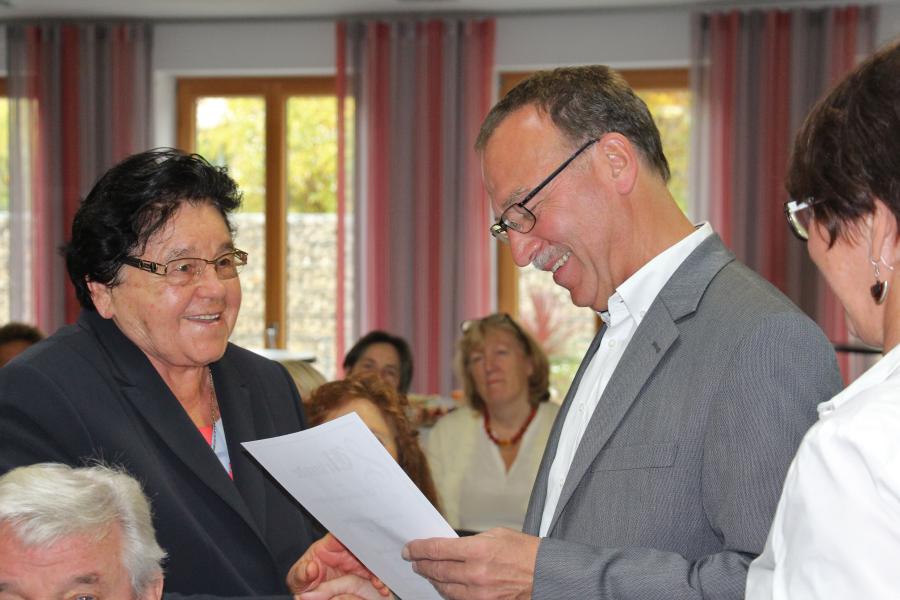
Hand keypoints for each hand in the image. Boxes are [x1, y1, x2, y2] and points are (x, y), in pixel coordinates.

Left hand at [287, 533, 388, 596]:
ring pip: (371, 560)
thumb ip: (301, 573)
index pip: (344, 532)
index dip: (354, 530)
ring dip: (378, 569)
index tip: (363, 534)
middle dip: (371, 552)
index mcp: (330, 545)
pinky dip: (379, 580)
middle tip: (378, 562)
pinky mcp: (361, 575)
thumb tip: (311, 568)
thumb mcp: (297, 578)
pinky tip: (382, 587)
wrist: (309, 595)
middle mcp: (345, 551)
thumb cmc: (303, 580)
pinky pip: (373, 575)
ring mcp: (355, 563)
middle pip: (363, 544)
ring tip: (380, 582)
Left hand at [402, 528, 538, 599]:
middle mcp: (476, 574)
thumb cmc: (525, 552)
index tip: (409, 548)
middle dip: (422, 564)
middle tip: (414, 560)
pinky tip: (444, 586)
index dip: (419, 549)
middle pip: (437, 570)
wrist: (546, 575)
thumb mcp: (496, 535)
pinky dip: (448, 592)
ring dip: (433, 579)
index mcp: (478, 550)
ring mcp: (480, 594)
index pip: (437, 549)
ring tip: (427, 572)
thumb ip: (470, 542)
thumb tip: (449, 547)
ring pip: (444, 588)